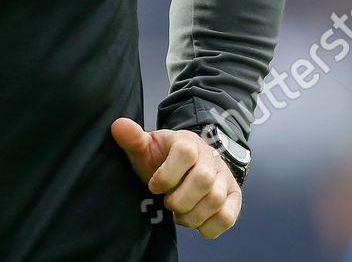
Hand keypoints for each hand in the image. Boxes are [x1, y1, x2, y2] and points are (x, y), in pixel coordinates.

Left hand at [110, 118, 241, 237]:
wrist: (187, 165)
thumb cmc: (162, 159)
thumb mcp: (145, 148)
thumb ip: (133, 139)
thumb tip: (118, 125)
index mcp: (188, 142)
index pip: (185, 153)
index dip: (167, 174)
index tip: (153, 186)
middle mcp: (211, 158)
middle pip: (203, 180)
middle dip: (180, 200)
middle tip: (168, 204)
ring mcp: (225, 177)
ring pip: (216, 201)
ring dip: (192, 216)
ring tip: (179, 215)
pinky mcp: (234, 197)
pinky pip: (228, 217)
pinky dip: (209, 227)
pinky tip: (196, 223)